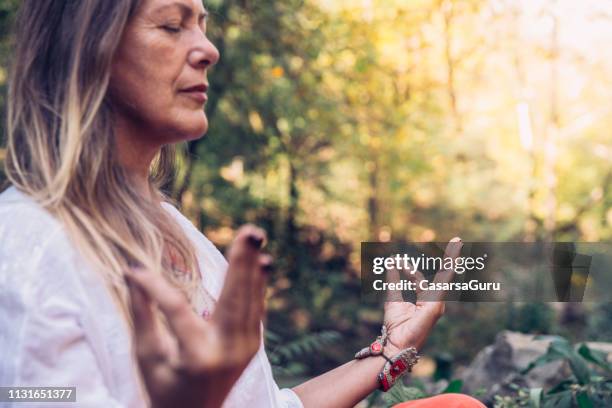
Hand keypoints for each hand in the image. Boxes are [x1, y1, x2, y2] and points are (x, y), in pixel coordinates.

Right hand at [125, 225, 270, 407]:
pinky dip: (257, 284)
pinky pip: (255, 308)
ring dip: (253, 267)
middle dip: (242, 262)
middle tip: (250, 231)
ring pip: (250, 300)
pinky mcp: (252, 345)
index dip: (154, 286)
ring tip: (256, 236)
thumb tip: (131, 274)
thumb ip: (141, 316)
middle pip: (234, 299)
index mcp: (196, 357)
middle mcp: (226, 351)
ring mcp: (245, 348)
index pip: (176, 310)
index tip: (133, 270)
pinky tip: (261, 262)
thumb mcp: (148, 357)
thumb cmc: (165, 389)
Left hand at [383, 238, 462, 352]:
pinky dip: (446, 270)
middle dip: (450, 257)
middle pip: (443, 274)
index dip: (408, 269)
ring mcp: (438, 303)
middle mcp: (435, 301)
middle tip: (457, 239)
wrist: (396, 342)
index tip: (395, 261)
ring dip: (452, 258)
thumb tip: (391, 262)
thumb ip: (393, 280)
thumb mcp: (393, 298)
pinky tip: (452, 258)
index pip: (420, 279)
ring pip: (446, 276)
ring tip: (458, 242)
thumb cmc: (395, 326)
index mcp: (425, 300)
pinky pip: (442, 284)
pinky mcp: (436, 305)